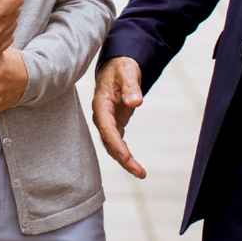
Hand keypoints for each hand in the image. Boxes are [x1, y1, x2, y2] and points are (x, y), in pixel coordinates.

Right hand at [92, 57, 146, 178]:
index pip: (107, 128)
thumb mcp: (127, 72)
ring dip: (125, 160)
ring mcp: (107, 122)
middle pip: (108, 142)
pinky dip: (125, 154)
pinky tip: (135, 166)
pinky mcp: (114, 125)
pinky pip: (118, 143)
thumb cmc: (121, 68)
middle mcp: (101, 116)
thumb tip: (136, 102)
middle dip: (122, 158)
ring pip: (112, 146)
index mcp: (101, 104)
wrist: (116, 67)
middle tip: (139, 172)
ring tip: (141, 173)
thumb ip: (131, 87)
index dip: (116, 144)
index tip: (127, 157)